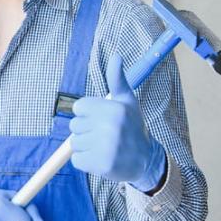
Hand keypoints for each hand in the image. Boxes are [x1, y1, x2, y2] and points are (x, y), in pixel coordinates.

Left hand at [70, 54, 165, 191]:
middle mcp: (110, 126)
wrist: (146, 161)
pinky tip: (101, 159)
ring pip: (74, 144)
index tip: (103, 120)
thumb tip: (115, 55)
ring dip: (85, 147)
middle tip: (106, 136)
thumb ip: (116, 79)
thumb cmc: (132, 128)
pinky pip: (76, 160)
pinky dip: (85, 162)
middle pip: (74, 126)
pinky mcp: (101, 165)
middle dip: (86, 131)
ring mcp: (105, 147)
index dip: (88, 115)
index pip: (78, 107)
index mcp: (113, 108)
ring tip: (104, 148)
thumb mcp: (127, 101)